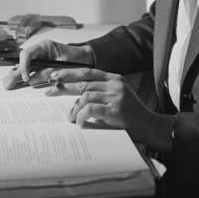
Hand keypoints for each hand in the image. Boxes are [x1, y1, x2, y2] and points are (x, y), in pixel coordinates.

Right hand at [1, 40, 94, 89]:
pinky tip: (16, 83)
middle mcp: (40, 51)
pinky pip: (31, 71)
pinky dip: (25, 77)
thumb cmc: (77, 58)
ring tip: (8, 84)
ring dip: (17, 75)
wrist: (86, 58)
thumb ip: (49, 72)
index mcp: (45, 46)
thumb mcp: (64, 65)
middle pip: (23, 61)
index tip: (25, 78)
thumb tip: (32, 80)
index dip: (24, 66)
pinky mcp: (42, 66)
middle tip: (8, 83)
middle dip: (15, 72)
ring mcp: (41, 59)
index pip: (28, 54)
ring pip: (25, 66)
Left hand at [46, 67, 173, 152]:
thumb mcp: (117, 96)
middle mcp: (115, 84)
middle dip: (65, 85)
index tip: (55, 76)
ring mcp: (115, 96)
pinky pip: (90, 110)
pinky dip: (81, 116)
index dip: (71, 73)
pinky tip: (79, 123)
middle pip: (84, 82)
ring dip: (74, 109)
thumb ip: (101, 92)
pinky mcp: (115, 110)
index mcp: (115, 78)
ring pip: (85, 96)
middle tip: (50, 90)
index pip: (88, 72)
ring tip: (70, 118)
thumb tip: (78, 95)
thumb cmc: (130, 113)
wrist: (149, 125)